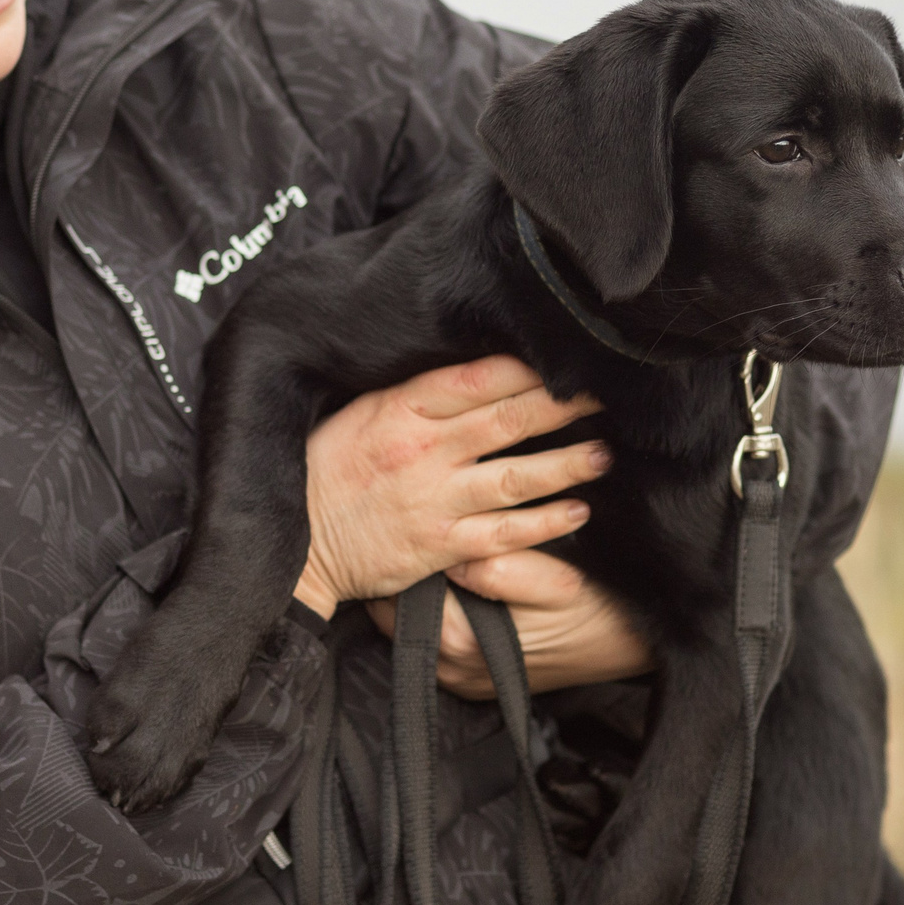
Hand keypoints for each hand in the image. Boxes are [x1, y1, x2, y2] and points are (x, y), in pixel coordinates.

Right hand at [294, 356, 609, 618]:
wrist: (299, 545)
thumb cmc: (327, 470)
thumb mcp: (358, 413)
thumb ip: (412, 394)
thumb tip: (470, 368)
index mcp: (401, 410)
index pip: (476, 378)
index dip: (526, 368)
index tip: (563, 358)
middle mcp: (423, 451)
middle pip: (507, 420)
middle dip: (562, 406)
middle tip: (604, 397)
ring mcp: (435, 500)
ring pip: (516, 477)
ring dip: (566, 465)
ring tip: (603, 455)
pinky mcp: (441, 546)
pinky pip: (503, 533)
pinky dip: (543, 523)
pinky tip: (577, 512)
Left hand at [369, 550, 653, 697]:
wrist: (635, 648)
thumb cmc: (599, 610)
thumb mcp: (555, 582)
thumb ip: (496, 570)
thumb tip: (447, 552)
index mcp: (460, 638)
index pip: (400, 591)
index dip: (402, 549)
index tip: (407, 518)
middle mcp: (452, 667)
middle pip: (397, 611)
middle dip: (406, 572)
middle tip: (417, 528)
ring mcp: (462, 679)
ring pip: (413, 628)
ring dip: (420, 593)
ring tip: (436, 554)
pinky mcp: (475, 682)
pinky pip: (437, 645)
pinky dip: (438, 616)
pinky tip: (458, 589)